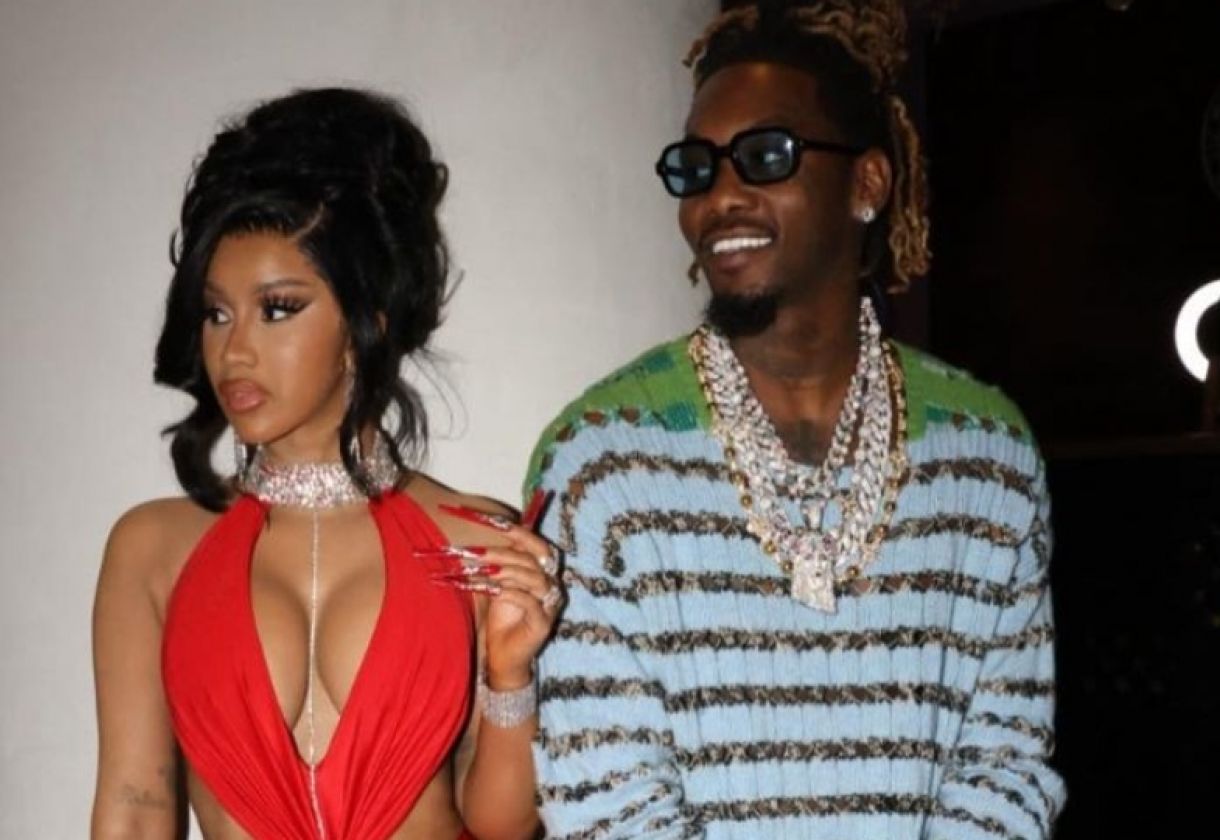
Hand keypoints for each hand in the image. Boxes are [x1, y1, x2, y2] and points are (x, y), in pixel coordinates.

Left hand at [434, 493, 562, 688]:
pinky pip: (530, 601)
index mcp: (541, 572)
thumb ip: (499, 565)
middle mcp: (550, 585)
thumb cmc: (501, 620)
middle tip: (476, 552)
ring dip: (504, 571)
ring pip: (532, 577)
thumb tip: (482, 539)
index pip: (535, 545)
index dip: (518, 532)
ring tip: (480, 571)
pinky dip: (511, 593)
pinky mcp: (544, 623)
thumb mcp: (498, 586)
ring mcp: (550, 604)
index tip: (495, 521)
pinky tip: (494, 591)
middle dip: (504, 552)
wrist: (504, 657)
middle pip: (532, 559)